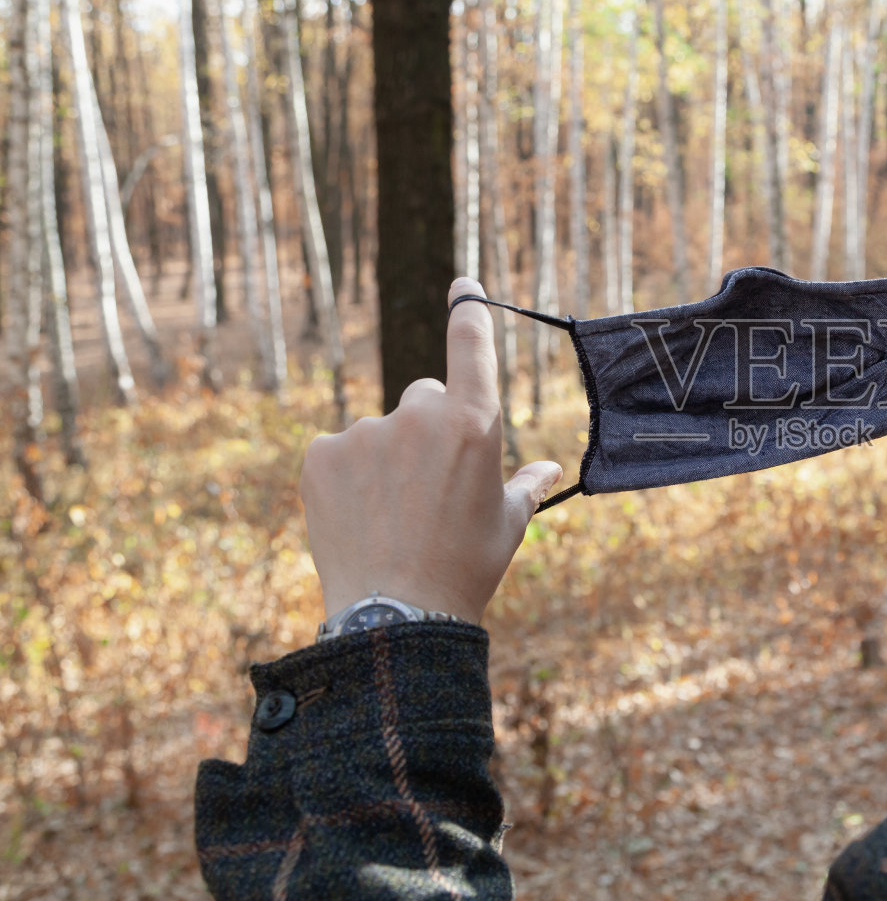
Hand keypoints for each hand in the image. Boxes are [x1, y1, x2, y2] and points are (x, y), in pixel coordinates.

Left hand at [300, 278, 562, 623]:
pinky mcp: (322, 453)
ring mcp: (366, 431)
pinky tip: (358, 518)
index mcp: (474, 423)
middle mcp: (419, 413)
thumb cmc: (466, 569)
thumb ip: (527, 485)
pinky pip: (339, 451)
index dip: (469, 310)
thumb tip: (550, 468)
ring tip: (391, 518)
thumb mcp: (509, 525)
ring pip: (380, 431)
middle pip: (423, 397)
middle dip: (427, 431)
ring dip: (385, 459)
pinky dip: (347, 476)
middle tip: (429, 491)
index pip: (471, 346)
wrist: (397, 616)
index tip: (463, 284)